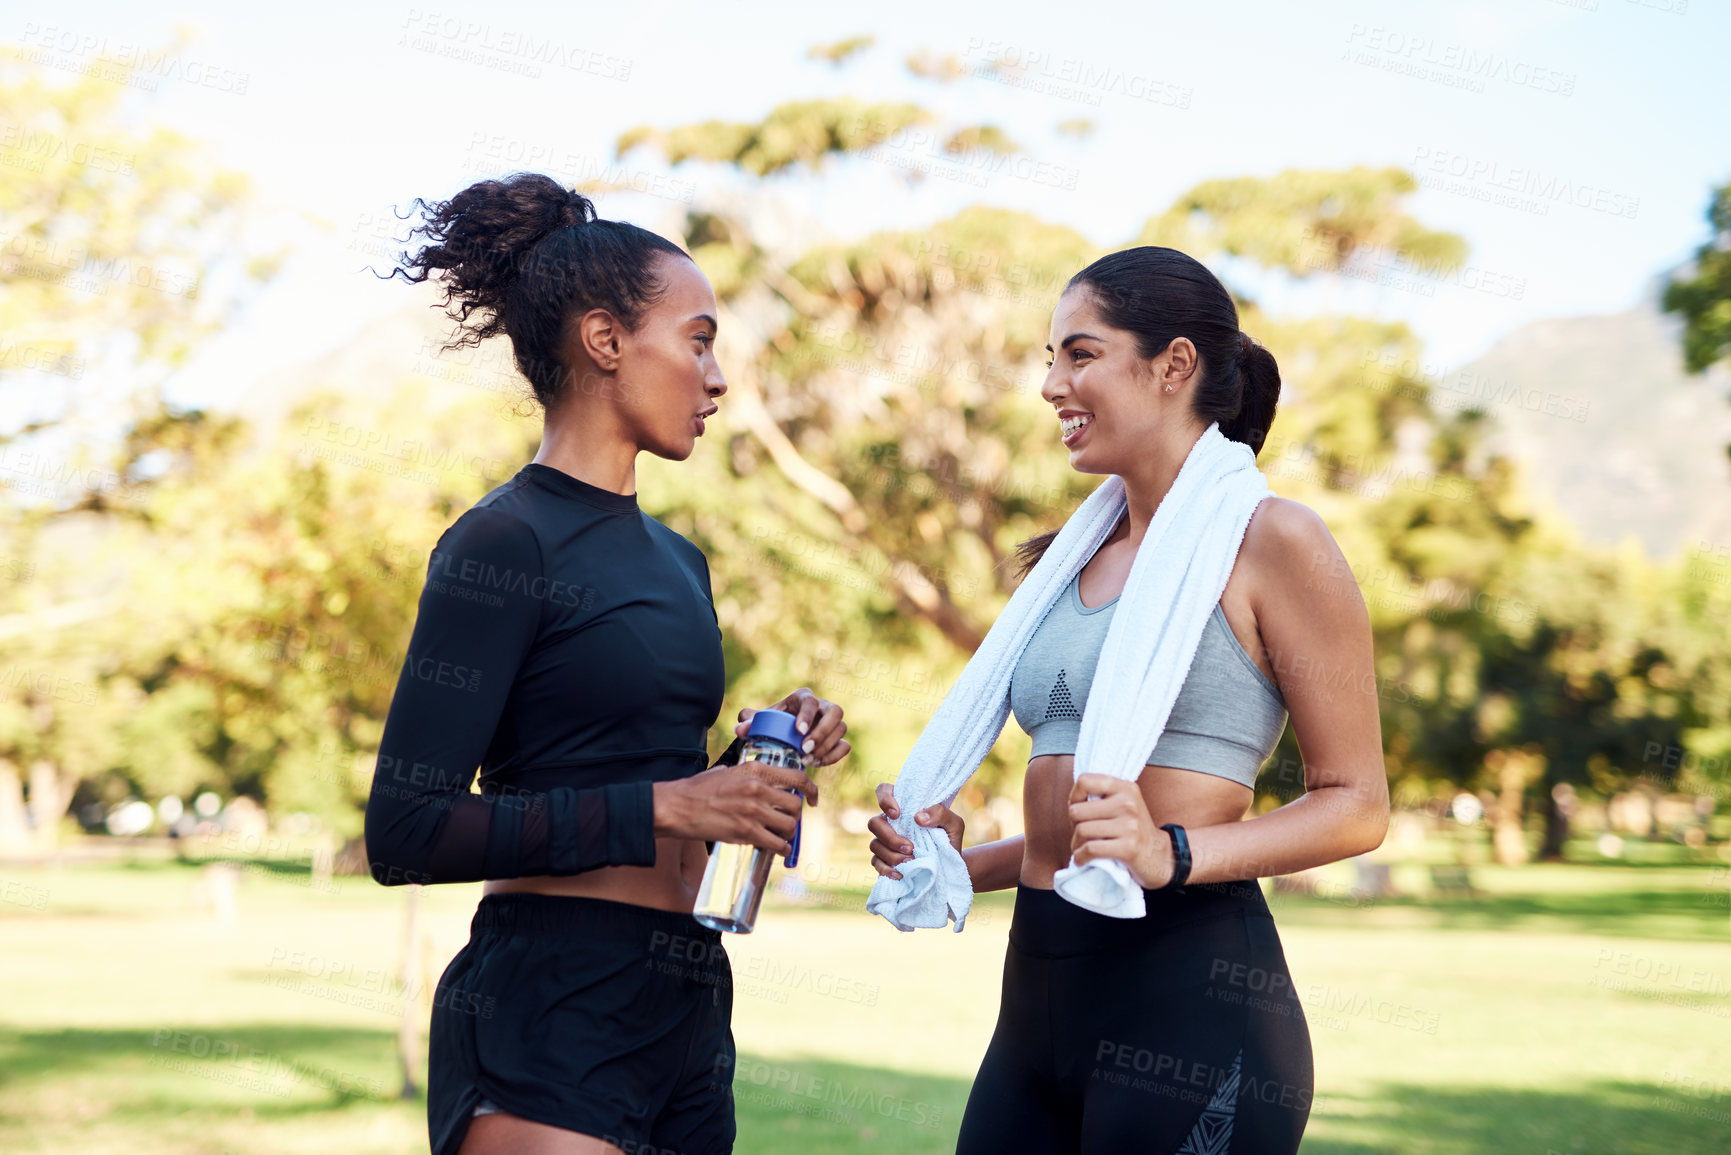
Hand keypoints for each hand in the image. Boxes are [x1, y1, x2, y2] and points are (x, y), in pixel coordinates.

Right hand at [653, 759, 819, 854]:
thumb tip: (761, 782)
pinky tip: (777, 849)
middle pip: (796, 805)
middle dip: (795, 816)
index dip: (811, 790)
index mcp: (755, 770)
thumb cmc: (696, 790)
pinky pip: (776, 843)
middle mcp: (758, 788)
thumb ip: (746, 775)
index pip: (797, 777)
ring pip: (789, 826)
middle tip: (787, 821)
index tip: (814, 799)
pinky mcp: (745, 832)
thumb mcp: (726, 772)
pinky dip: (781, 849)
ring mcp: (753, 811)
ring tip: (781, 836)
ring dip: (788, 834)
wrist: (676, 806)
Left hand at [734, 688, 849, 765]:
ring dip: (826, 746)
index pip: (811, 701)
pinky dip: (833, 756)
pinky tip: (816, 763)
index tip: (798, 731)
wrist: (783, 737)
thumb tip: (740, 728)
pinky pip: (844, 746)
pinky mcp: (838, 739)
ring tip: (807, 759)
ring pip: (841, 729)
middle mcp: (823, 707)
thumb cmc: (772, 725)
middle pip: (835, 712)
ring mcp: (833, 723)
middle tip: (805, 748)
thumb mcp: (760, 722)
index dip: (808, 715)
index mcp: (803, 698)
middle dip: (822, 731)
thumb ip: (749, 722)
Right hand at [866, 783, 963, 881]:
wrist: (950, 863)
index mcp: (904, 806)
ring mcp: (884, 841)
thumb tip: (918, 817)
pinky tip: (900, 874)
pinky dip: (886, 869)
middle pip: (874, 823)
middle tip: (910, 848)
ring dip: (892, 855)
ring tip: (911, 861)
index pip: (884, 791)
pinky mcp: (884, 860)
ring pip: (874, 845)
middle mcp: (890, 822)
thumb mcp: (954, 824)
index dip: (884, 799)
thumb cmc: (949, 838)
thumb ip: (940, 814)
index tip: (897, 814)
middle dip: (890, 837)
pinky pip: (876, 863)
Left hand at [1068, 773, 1172, 887]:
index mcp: (1125, 787)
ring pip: (1082, 830)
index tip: (1079, 810)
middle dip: (1073, 825)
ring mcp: (1130, 826)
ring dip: (1075, 844)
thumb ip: (1101, 797)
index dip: (1074, 797)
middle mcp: (1128, 803)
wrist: (1159, 855)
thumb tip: (1071, 803)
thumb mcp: (1123, 804)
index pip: (1085, 781)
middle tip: (1081, 834)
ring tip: (1081, 848)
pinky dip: (1080, 856)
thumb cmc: (1132, 830)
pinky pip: (1090, 849)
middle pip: (1077, 811)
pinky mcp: (1128, 848)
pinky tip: (1082, 859)